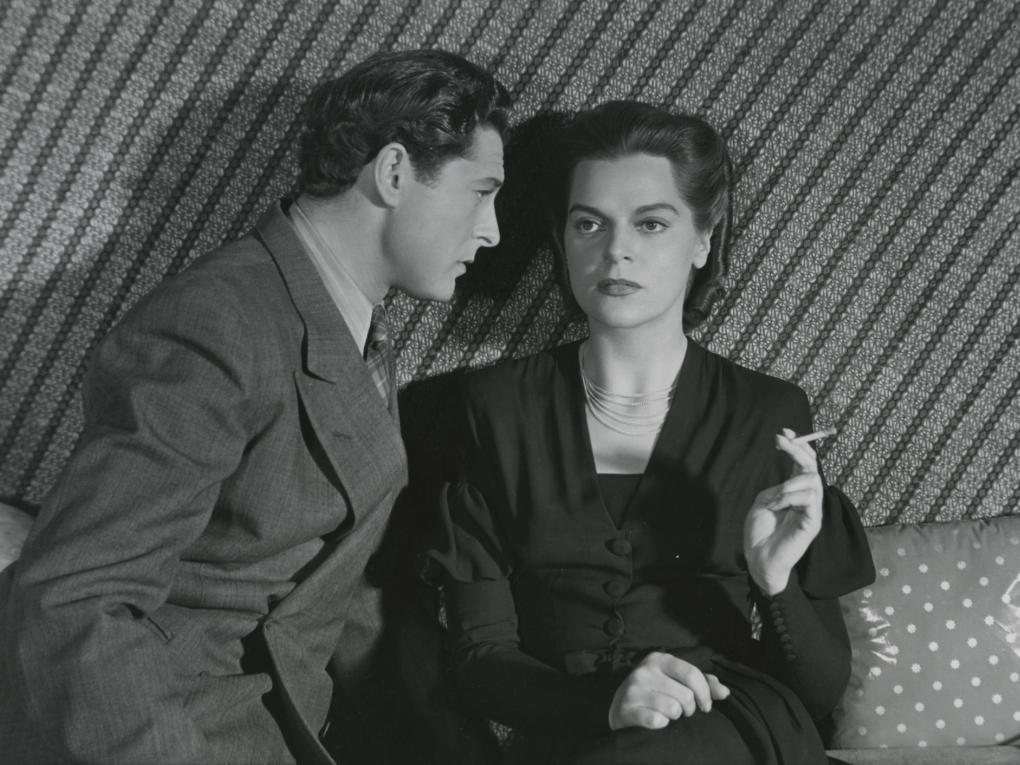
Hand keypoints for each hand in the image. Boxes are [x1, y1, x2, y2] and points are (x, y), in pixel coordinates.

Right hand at [608, 652, 729, 729]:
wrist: (620, 706)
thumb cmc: (655, 692)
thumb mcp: (676, 680)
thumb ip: (702, 683)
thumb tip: (725, 692)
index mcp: (659, 659)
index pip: (692, 673)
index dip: (704, 693)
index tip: (705, 706)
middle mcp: (644, 670)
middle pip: (685, 695)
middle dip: (690, 709)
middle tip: (683, 711)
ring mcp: (633, 689)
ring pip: (673, 709)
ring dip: (675, 716)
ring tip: (668, 714)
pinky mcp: (627, 708)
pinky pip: (657, 721)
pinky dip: (661, 724)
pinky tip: (655, 719)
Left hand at [743, 428, 823, 595]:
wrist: (758, 558)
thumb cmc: (759, 532)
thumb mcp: (764, 501)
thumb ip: (778, 486)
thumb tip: (792, 474)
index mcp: (794, 492)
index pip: (803, 464)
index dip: (798, 446)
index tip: (784, 433)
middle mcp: (806, 499)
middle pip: (811, 467)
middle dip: (797, 450)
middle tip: (780, 440)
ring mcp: (812, 510)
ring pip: (812, 481)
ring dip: (789, 484)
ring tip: (775, 498)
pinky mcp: (813, 523)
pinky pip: (810, 499)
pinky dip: (791, 497)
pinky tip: (779, 506)